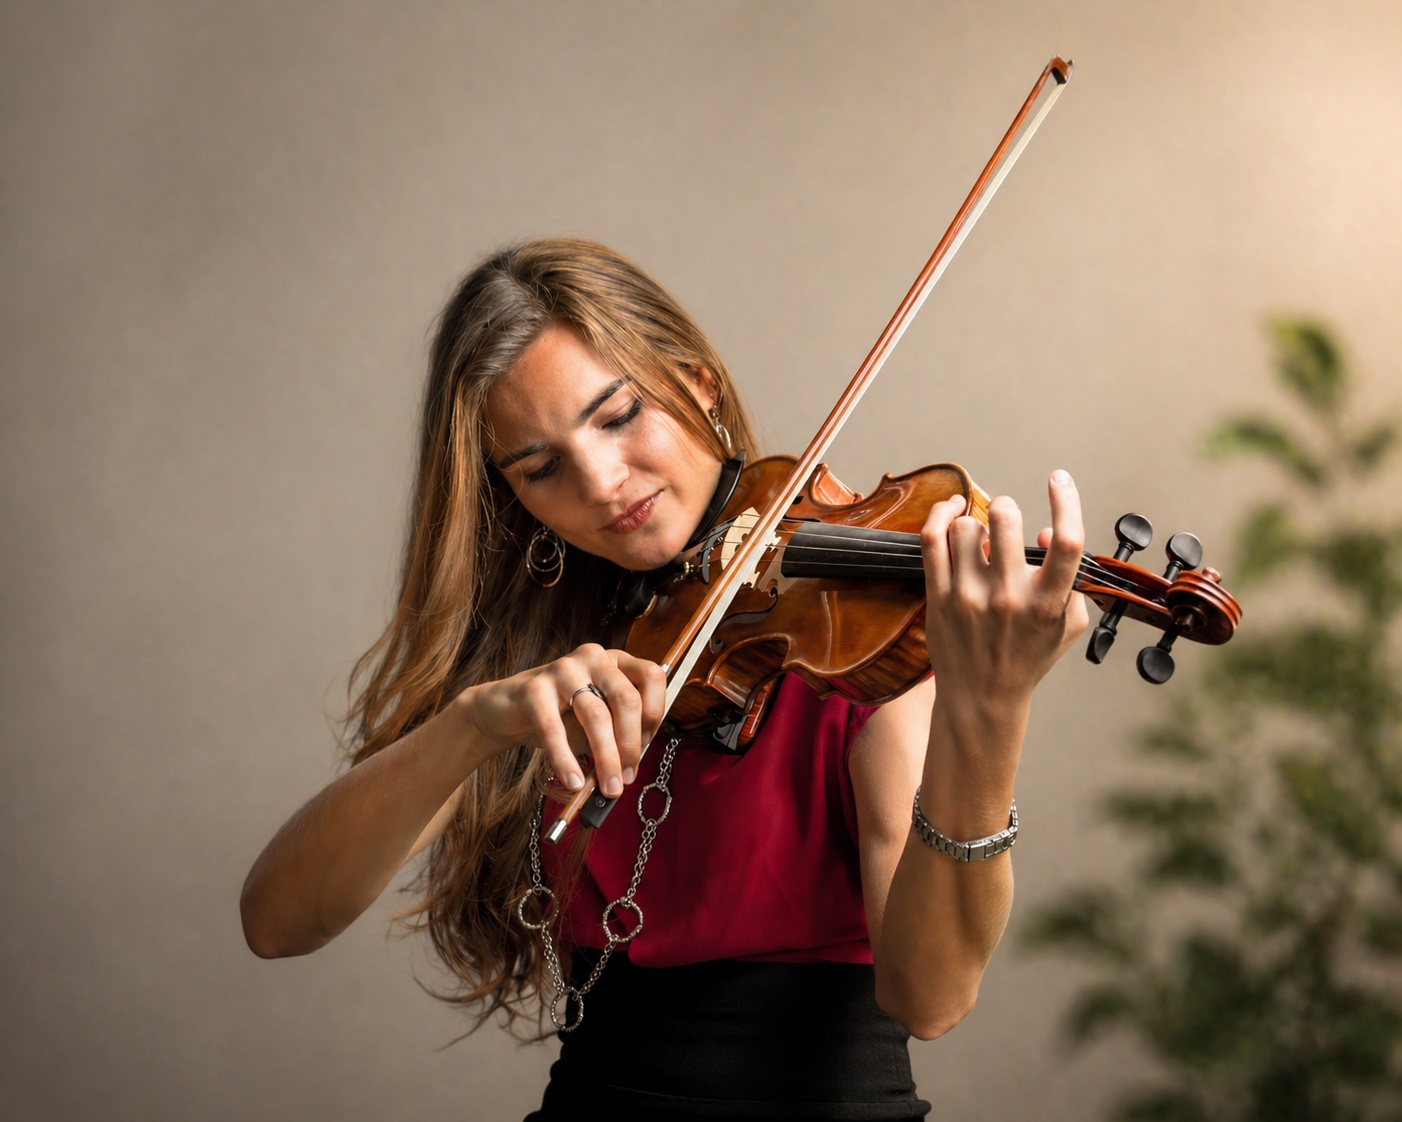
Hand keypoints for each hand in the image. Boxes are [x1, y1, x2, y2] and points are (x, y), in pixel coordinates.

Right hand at [456, 644, 666, 797]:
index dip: (655, 714)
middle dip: (630, 744)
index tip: (646, 746)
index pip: (651, 676)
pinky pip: (555, 729)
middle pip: (626, 699)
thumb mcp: (596, 720)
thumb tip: (631, 768)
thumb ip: (617, 735)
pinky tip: (573, 781)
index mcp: (615, 661)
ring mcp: (563, 669)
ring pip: (596, 715)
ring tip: (608, 786)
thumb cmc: (560, 715)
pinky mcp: (534, 688)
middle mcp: (593, 658)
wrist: (507, 708)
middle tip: (627, 777)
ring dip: (606, 758)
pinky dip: (566, 760)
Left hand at [920, 469, 1089, 723]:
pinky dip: (941, 514)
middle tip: (1005, 518)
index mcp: (1047, 604)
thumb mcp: (1067, 625)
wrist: (981, 698)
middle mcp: (1007, 598)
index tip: (1059, 479)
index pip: (1067, 542)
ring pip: (967, 527)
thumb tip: (1047, 532)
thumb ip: (1073, 581)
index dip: (1066, 502)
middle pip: (1005, 519)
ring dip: (976, 523)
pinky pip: (933, 538)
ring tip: (980, 539)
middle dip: (1007, 507)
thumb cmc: (1028, 658)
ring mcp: (968, 597)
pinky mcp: (938, 596)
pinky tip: (950, 510)